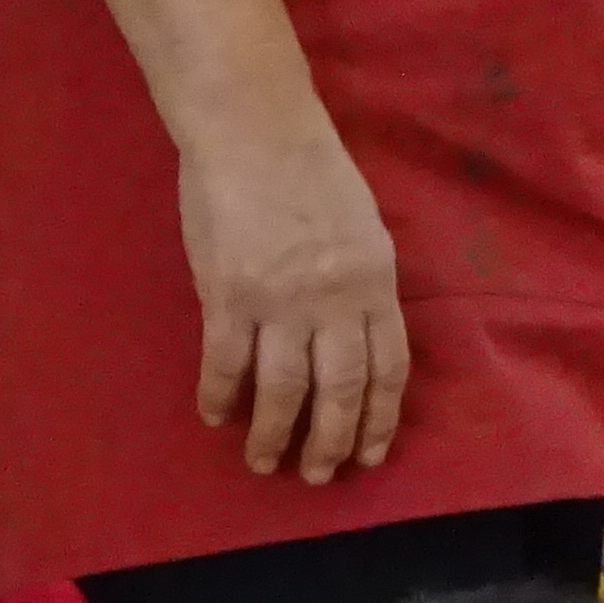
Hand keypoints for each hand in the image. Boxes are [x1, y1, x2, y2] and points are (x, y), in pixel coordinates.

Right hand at [174, 95, 409, 481]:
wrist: (254, 128)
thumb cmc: (311, 171)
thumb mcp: (364, 231)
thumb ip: (363, 286)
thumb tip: (356, 334)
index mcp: (375, 286)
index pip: (388, 371)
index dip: (380, 419)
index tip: (371, 453)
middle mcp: (335, 302)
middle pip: (341, 392)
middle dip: (332, 442)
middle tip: (319, 475)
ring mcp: (280, 301)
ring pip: (284, 389)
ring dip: (276, 434)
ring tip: (266, 463)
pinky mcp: (228, 293)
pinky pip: (225, 361)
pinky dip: (220, 394)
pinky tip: (215, 417)